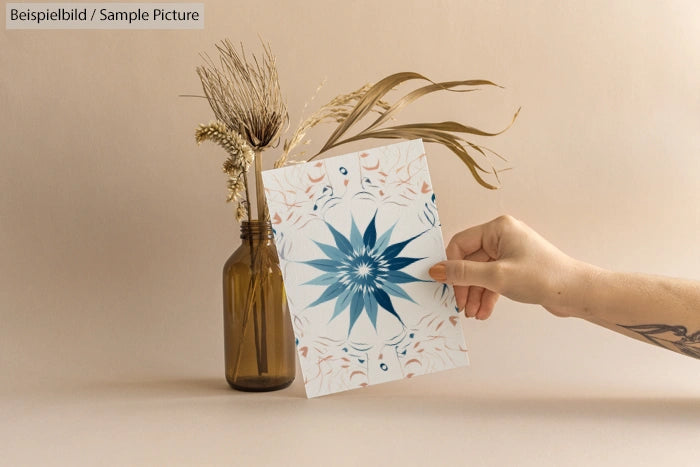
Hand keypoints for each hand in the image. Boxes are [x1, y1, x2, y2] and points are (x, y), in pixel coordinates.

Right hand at [429, 215, 585, 319]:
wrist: (575, 292)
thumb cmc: (541, 277)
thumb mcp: (496, 277)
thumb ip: (463, 273)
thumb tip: (436, 270)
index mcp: (498, 228)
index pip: (460, 244)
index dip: (451, 266)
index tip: (445, 287)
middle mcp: (503, 236)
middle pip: (470, 261)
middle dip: (465, 286)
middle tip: (460, 306)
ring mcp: (510, 252)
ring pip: (481, 273)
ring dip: (475, 294)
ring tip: (473, 314)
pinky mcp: (516, 268)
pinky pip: (493, 280)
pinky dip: (487, 295)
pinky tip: (483, 312)